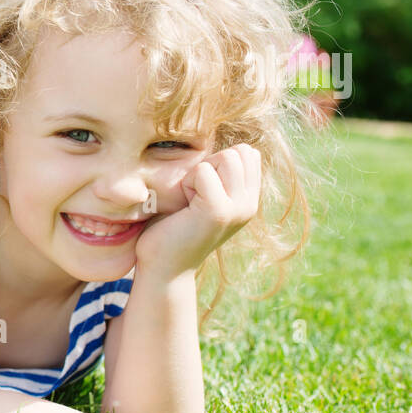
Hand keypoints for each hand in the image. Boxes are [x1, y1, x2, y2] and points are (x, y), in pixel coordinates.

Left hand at [135, 143, 261, 280]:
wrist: (162, 267)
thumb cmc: (171, 228)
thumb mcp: (200, 196)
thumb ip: (217, 174)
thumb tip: (222, 145)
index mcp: (248, 200)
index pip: (246, 153)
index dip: (216, 162)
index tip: (199, 191)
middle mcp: (249, 205)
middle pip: (239, 152)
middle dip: (208, 165)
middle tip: (191, 197)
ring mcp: (238, 209)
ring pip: (226, 157)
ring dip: (197, 174)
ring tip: (188, 201)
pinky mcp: (218, 212)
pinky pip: (203, 171)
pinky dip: (186, 183)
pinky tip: (182, 207)